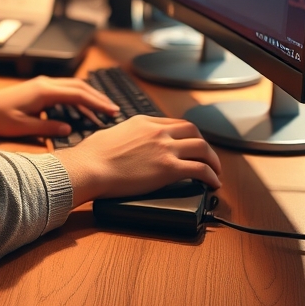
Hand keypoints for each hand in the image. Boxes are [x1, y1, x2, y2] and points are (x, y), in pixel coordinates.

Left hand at [0, 76, 119, 137]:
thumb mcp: (23, 128)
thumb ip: (48, 128)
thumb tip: (70, 129)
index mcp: (43, 91)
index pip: (77, 95)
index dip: (96, 103)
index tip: (112, 111)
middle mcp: (45, 84)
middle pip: (79, 87)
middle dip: (98, 98)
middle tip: (115, 111)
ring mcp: (43, 84)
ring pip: (73, 87)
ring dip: (89, 97)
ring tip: (105, 111)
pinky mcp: (40, 89)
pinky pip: (65, 91)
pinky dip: (78, 98)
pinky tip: (84, 110)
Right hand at [55, 115, 221, 205]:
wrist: (89, 167)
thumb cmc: (92, 155)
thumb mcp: (111, 133)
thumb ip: (126, 135)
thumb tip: (126, 143)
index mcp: (143, 121)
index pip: (174, 123)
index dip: (187, 134)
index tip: (190, 144)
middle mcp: (157, 131)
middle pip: (193, 131)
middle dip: (203, 144)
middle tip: (207, 157)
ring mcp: (164, 148)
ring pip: (202, 148)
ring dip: (213, 160)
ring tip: (215, 172)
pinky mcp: (168, 168)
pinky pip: (200, 169)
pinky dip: (211, 176)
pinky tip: (213, 184)